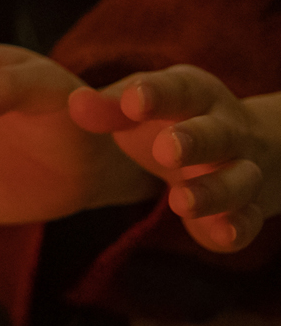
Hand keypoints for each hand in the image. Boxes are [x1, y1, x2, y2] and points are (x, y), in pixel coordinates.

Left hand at [70, 66, 280, 251]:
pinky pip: (249, 219)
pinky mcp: (245, 209)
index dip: (158, 94)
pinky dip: (238, 227)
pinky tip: (223, 235)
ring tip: (181, 203)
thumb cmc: (172, 123)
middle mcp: (225, 132)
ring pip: (239, 179)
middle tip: (167, 150)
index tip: (133, 101)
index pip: (180, 90)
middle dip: (194, 141)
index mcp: (196, 98)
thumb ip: (109, 108)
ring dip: (213, 191)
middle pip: (216, 134)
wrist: (242, 150)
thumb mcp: (142, 108)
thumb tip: (77, 104)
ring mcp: (240, 170)